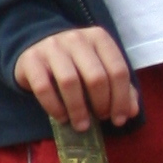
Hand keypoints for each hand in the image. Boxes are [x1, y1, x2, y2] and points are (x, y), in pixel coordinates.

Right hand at [15, 25, 138, 130]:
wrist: (36, 48)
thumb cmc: (76, 63)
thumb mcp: (101, 69)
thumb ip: (120, 88)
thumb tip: (132, 111)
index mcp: (99, 38)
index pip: (118, 70)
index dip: (122, 98)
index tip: (119, 119)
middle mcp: (76, 38)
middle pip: (96, 77)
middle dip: (102, 104)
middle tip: (100, 119)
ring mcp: (52, 47)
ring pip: (70, 82)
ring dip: (78, 109)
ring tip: (82, 125)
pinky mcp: (31, 60)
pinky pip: (44, 88)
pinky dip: (55, 108)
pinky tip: (62, 117)